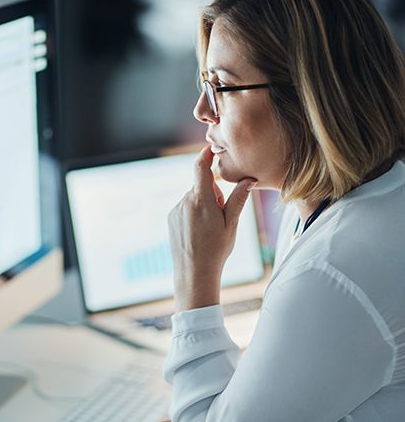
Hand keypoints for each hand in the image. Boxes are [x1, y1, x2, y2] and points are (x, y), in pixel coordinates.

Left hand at [168, 146, 255, 310]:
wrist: (194, 272)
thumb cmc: (216, 249)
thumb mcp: (231, 224)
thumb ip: (238, 199)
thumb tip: (249, 180)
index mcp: (201, 200)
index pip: (200, 168)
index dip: (205, 156)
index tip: (210, 150)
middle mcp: (185, 202)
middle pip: (201, 186)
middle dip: (212, 194)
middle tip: (219, 217)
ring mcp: (176, 210)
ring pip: (193, 198)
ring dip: (202, 205)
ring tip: (208, 229)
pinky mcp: (171, 218)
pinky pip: (185, 208)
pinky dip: (192, 214)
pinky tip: (197, 232)